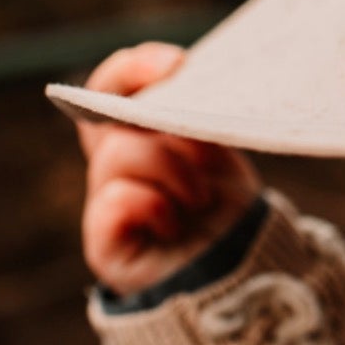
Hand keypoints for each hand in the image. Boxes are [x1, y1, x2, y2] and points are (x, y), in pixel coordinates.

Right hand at [79, 42, 263, 294]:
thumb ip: (195, 123)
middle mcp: (117, 165)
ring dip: (172, 169)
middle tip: (197, 134)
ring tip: (200, 198)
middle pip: (106, 116)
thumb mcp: (220, 155)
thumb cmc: (231, 214)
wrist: (241, 280)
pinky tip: (174, 223)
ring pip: (120, 153)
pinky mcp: (104, 242)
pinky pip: (116, 200)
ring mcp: (107, 201)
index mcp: (142, 136)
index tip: (177, 64)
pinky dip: (153, 204)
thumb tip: (187, 85)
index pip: (115, 87)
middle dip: (157, 118)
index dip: (134, 69)